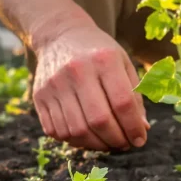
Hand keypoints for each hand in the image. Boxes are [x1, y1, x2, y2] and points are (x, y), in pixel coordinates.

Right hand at [32, 22, 148, 150]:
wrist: (60, 35)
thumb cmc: (99, 54)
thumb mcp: (123, 64)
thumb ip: (135, 97)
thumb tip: (141, 130)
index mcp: (104, 59)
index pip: (122, 103)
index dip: (133, 127)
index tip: (140, 139)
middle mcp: (76, 70)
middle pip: (99, 120)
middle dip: (116, 140)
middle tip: (124, 144)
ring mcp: (54, 84)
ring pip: (77, 131)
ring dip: (97, 145)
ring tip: (108, 142)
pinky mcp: (39, 96)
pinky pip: (57, 131)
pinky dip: (75, 141)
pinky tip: (88, 136)